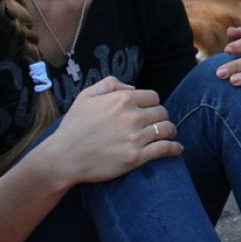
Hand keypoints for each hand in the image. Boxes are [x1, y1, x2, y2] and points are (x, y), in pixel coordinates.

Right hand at [48, 77, 182, 184]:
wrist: (63, 157)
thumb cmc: (73, 126)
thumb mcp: (86, 96)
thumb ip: (110, 83)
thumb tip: (132, 88)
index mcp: (122, 99)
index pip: (153, 97)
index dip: (152, 104)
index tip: (149, 112)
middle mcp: (131, 116)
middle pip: (162, 112)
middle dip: (161, 117)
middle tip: (157, 124)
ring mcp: (135, 137)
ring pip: (167, 129)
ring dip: (170, 131)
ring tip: (168, 135)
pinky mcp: (136, 157)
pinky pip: (165, 149)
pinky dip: (175, 148)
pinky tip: (177, 149)